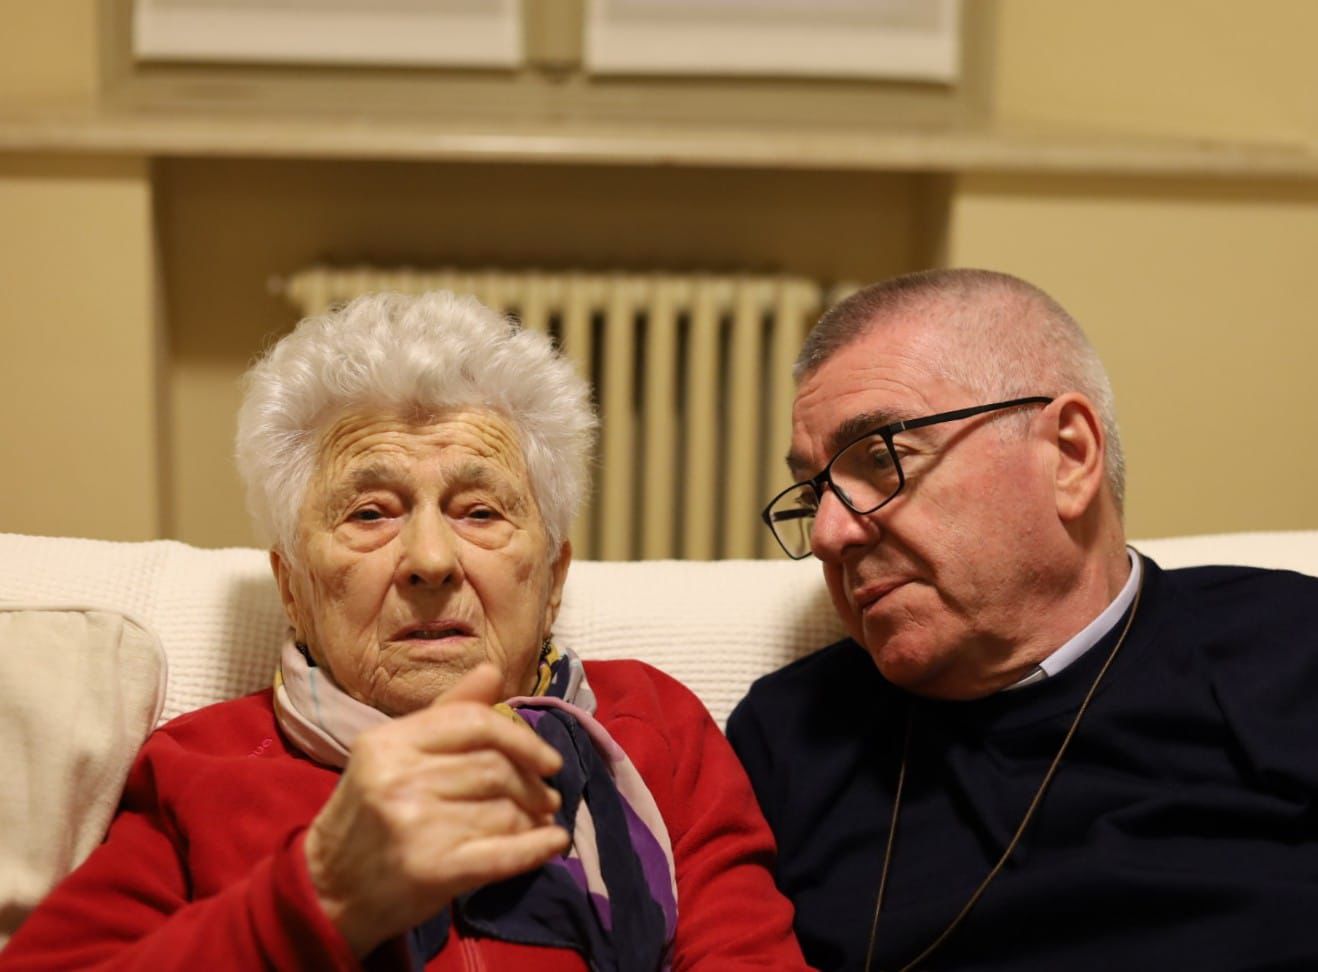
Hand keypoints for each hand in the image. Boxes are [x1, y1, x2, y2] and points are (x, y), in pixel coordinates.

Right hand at [303, 663, 569, 955]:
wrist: (327, 891)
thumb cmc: (368, 814)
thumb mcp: (394, 754)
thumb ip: (447, 713)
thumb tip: (493, 670)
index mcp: (389, 742)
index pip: (475, 723)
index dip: (522, 738)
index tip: (547, 759)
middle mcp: (398, 779)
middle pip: (495, 767)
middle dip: (532, 783)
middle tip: (546, 797)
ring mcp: (414, 827)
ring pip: (503, 809)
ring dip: (533, 816)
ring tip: (539, 820)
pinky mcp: (431, 872)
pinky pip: (502, 854)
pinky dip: (536, 849)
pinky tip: (553, 844)